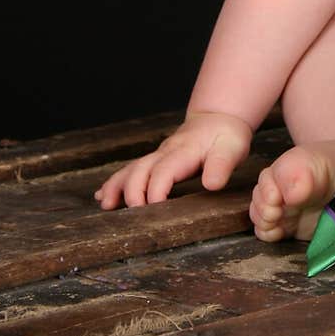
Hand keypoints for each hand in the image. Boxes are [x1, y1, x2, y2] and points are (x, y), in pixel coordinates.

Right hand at [93, 111, 252, 207]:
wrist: (218, 118)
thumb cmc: (226, 136)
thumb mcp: (232, 149)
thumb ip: (221, 166)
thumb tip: (211, 184)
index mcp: (183, 152)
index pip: (164, 172)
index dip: (156, 191)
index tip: (154, 210)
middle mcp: (165, 153)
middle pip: (140, 170)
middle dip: (132, 193)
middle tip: (132, 216)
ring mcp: (157, 156)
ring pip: (131, 170)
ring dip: (116, 186)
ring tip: (105, 204)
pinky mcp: (155, 160)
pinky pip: (131, 170)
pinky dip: (115, 183)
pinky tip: (102, 196)